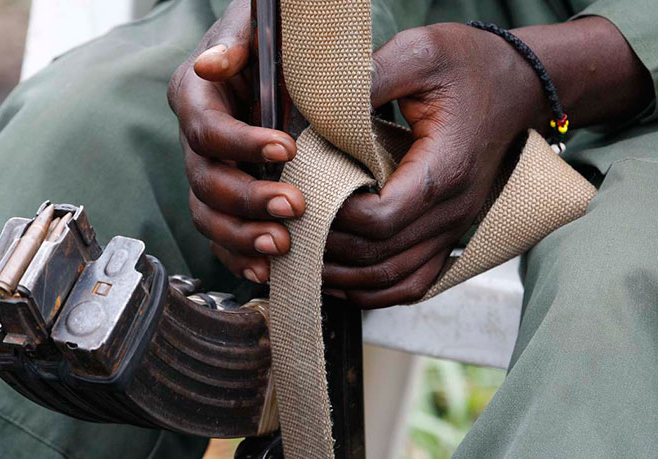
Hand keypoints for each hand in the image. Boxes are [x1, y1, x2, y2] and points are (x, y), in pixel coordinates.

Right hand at [168, 0, 304, 283]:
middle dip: (249, 198)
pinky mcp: (223, 201)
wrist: (276, 67)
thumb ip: (236, 40)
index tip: (286, 147)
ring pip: (208, 216)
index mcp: (196, 97)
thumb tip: (213, 65)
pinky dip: (239, 257)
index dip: (242, 143)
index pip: (207, 129)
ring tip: (281, 245)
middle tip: (294, 206)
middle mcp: (196, 142)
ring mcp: (208, 175)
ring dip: (243, 235)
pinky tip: (265, 270)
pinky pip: (220, 237)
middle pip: (206, 181)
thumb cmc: (268, 43)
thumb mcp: (254, 27)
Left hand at [322, 23, 547, 308]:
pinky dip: (376, 291)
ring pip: (394, 278)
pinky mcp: (450, 232)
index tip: (304, 197)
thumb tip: (319, 105)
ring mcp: (453, 227)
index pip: (381, 218)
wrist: (518, 84)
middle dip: (328, 249)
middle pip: (380, 255)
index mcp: (443, 170)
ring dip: (346, 277)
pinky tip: (344, 281)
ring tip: (304, 262)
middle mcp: (452, 209)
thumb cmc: (471, 66)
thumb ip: (371, 78)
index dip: (336, 217)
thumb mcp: (420, 54)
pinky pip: (415, 282)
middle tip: (289, 232)